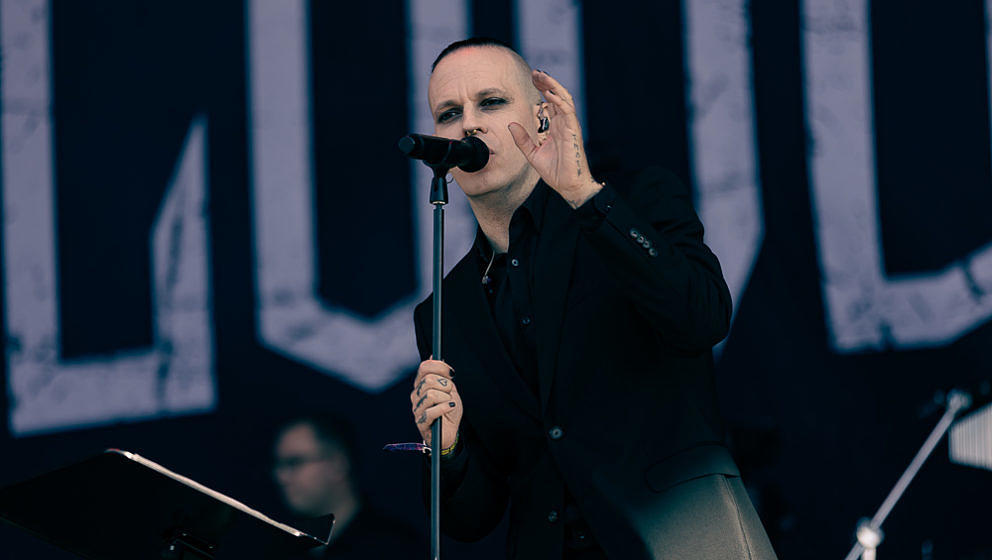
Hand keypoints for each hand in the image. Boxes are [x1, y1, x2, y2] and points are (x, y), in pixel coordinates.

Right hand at [410, 359, 460, 448]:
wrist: (450, 432)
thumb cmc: (448, 410)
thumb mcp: (449, 389)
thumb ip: (442, 374)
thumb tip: (434, 355)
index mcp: (421, 384)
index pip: (425, 367)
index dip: (440, 367)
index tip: (451, 373)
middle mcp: (416, 395)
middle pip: (429, 380)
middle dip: (445, 385)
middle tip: (450, 393)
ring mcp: (416, 408)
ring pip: (431, 394)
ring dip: (446, 399)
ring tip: (449, 404)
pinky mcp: (421, 422)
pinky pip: (432, 411)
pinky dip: (444, 408)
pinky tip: (449, 409)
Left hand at [508, 69, 601, 207]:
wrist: (568, 185)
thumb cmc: (555, 171)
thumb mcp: (532, 153)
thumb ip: (522, 139)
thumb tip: (511, 125)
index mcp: (555, 127)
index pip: (548, 102)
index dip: (541, 89)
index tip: (531, 78)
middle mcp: (563, 123)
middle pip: (556, 96)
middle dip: (546, 82)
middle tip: (535, 72)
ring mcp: (569, 126)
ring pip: (563, 99)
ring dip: (553, 86)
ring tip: (542, 76)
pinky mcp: (573, 130)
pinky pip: (567, 111)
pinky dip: (559, 100)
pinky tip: (549, 93)